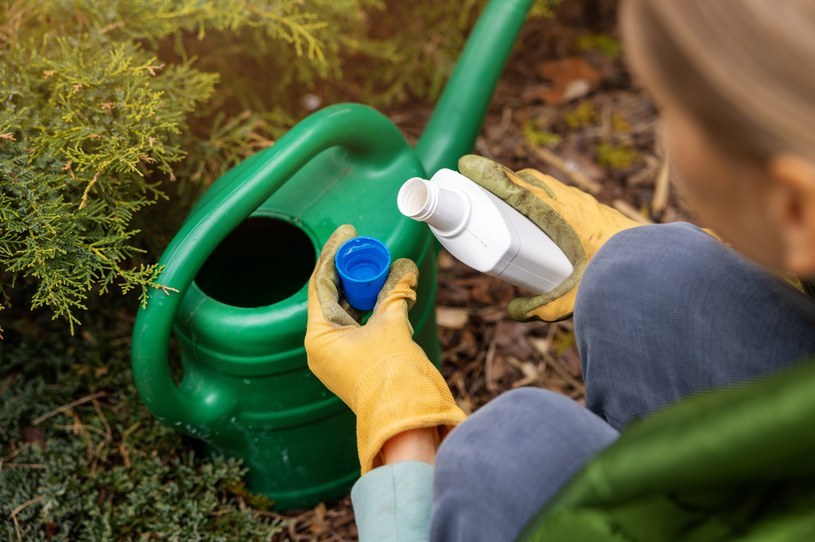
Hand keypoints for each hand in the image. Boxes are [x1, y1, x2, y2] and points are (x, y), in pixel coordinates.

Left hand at [305, 224, 465, 472]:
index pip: (321, 284)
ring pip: (347, 311)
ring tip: (381, 266)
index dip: (335, 254)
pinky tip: (386, 290)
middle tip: (367, 247)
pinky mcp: (355, 362)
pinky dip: (371, 307)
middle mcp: (322, 347)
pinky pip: (359, 325)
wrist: (407, 419)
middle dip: (351, 271)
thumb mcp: (393, 325)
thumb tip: (404, 265)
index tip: (348, 233)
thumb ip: (396, 292)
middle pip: (332, 296)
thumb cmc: (392, 375)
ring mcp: (338, 356)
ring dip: (364, 289)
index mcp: (319, 336)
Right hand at [458, 154, 639, 321]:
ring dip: (525, 188)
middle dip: (504, 180)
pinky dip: (544, 197)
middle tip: (480, 187)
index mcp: (558, 216)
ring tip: (506, 202)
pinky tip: (541, 216)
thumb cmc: (615, 276)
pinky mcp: (592, 208)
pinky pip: (560, 195)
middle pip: (529, 181)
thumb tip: (513, 312)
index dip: (490, 176)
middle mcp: (569, 202)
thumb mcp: (573, 297)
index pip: (517, 189)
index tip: (468, 165)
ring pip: (546, 186)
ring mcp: (583, 202)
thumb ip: (541, 306)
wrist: (656, 264)